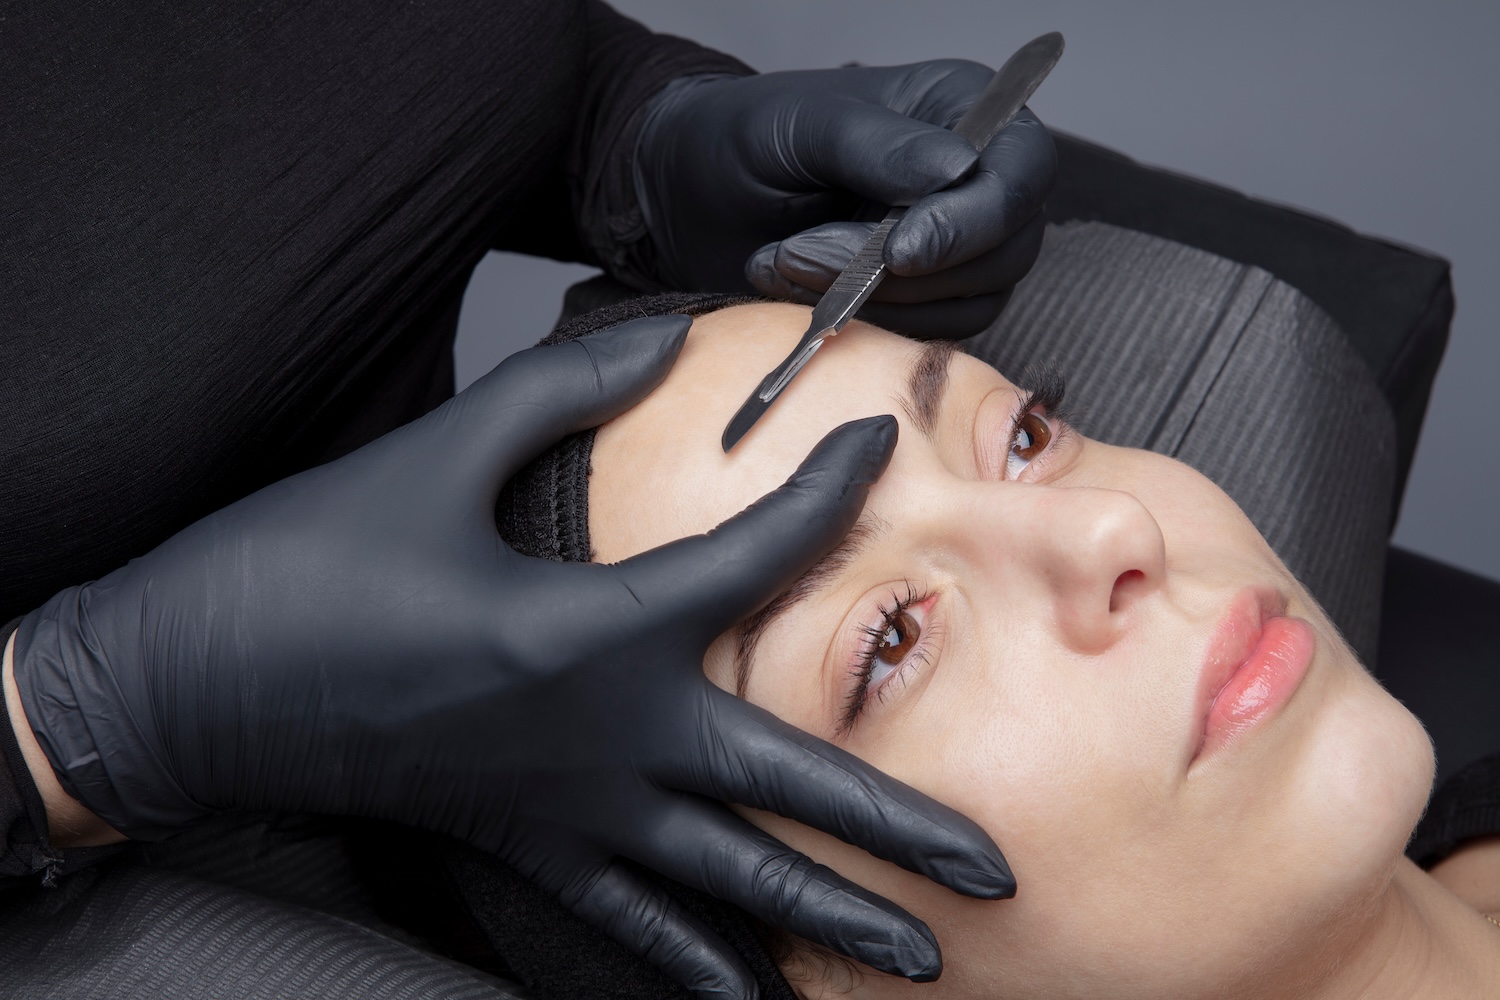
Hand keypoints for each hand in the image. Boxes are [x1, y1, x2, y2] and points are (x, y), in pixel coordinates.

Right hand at [13, 315, 1012, 996]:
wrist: (195, 684)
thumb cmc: (312, 565)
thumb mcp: (438, 453)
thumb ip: (559, 389)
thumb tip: (652, 337)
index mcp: (588, 627)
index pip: (749, 558)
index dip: (823, 494)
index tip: (876, 447)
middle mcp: (601, 734)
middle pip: (783, 787)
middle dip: (898, 828)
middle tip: (994, 867)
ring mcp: (568, 805)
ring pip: (726, 878)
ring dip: (830, 919)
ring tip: (922, 958)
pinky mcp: (525, 844)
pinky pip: (628, 920)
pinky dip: (698, 966)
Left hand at [635, 60, 1055, 337]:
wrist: (684, 199)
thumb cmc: (737, 140)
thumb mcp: (799, 127)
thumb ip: (877, 146)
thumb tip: (957, 168)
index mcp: (960, 108)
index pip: (1021, 169)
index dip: (973, 219)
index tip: (900, 249)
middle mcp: (974, 178)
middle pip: (1006, 247)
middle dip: (904, 270)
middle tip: (802, 255)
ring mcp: (954, 245)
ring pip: (971, 301)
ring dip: (876, 301)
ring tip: (786, 265)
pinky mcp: (924, 301)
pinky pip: (931, 334)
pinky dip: (867, 326)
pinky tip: (802, 295)